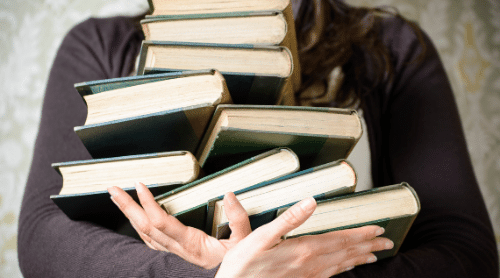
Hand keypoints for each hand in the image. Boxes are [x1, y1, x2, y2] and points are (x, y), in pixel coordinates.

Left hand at [107, 183, 250, 268]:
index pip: (161, 222)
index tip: (139, 186)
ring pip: (144, 234)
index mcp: (191, 244)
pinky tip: (135, 219)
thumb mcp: (245, 241)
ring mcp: (175, 253)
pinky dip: (139, 226)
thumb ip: (238, 219)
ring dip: (129, 214)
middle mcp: (178, 249)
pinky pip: (151, 240)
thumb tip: (228, 196)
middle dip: (127, 207)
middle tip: (113, 189)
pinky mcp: (176, 253)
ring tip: (118, 198)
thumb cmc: (238, 265)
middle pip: (144, 227)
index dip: (147, 203)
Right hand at [215, 197, 393, 277]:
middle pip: (347, 253)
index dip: (361, 233)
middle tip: (387, 241)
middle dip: (369, 246)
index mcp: (304, 249)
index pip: (341, 239)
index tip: (379, 228)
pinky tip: (347, 267)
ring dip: (360, 258)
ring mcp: (309, 276)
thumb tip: (310, 202)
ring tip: (375, 254)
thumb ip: (289, 219)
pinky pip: (331, 275)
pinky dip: (344, 269)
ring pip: (342, 266)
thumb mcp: (261, 236)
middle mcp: (311, 264)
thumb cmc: (245, 264)